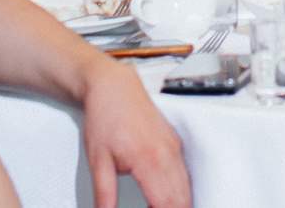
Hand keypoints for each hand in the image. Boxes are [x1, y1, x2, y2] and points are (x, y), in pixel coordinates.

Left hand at [76, 55, 191, 207]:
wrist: (113, 88)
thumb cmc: (105, 117)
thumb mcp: (97, 162)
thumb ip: (104, 194)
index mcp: (148, 160)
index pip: (166, 203)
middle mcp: (167, 154)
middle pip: (182, 198)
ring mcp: (174, 147)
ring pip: (187, 187)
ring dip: (179, 203)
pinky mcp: (175, 144)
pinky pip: (185, 174)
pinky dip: (180, 191)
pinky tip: (167, 199)